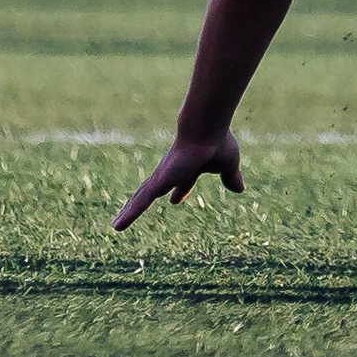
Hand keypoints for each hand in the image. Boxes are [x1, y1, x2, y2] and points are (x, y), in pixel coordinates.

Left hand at [112, 131, 241, 229]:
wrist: (205, 129)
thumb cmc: (218, 143)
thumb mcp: (228, 165)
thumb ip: (231, 178)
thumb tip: (240, 189)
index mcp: (190, 167)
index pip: (183, 182)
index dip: (180, 190)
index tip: (175, 200)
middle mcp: (172, 172)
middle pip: (155, 190)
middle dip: (146, 201)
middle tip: (135, 210)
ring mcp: (162, 177)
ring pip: (141, 198)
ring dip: (129, 212)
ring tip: (116, 226)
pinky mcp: (158, 182)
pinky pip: (140, 202)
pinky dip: (129, 215)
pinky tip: (116, 226)